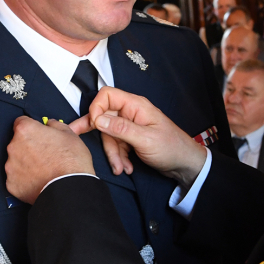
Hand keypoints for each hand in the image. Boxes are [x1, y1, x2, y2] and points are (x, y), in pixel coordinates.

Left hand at [5, 117, 93, 203]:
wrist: (69, 189)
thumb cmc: (71, 162)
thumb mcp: (70, 134)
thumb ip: (55, 125)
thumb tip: (50, 124)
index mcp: (26, 131)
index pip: (21, 122)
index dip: (32, 127)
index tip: (38, 133)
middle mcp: (14, 147)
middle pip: (18, 142)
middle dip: (29, 146)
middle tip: (45, 153)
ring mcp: (11, 167)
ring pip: (16, 161)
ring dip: (26, 163)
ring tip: (43, 169)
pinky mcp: (11, 184)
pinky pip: (16, 178)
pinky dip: (25, 179)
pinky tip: (39, 180)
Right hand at [70, 87, 206, 190]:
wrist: (185, 164)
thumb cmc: (172, 148)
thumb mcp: (145, 139)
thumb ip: (120, 129)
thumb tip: (97, 119)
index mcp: (136, 106)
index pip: (107, 95)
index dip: (96, 108)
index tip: (94, 125)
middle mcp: (131, 113)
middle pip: (104, 119)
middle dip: (102, 139)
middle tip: (77, 140)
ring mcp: (131, 126)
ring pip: (109, 136)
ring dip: (113, 154)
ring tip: (121, 168)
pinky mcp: (131, 139)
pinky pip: (117, 145)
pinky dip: (119, 158)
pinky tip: (126, 167)